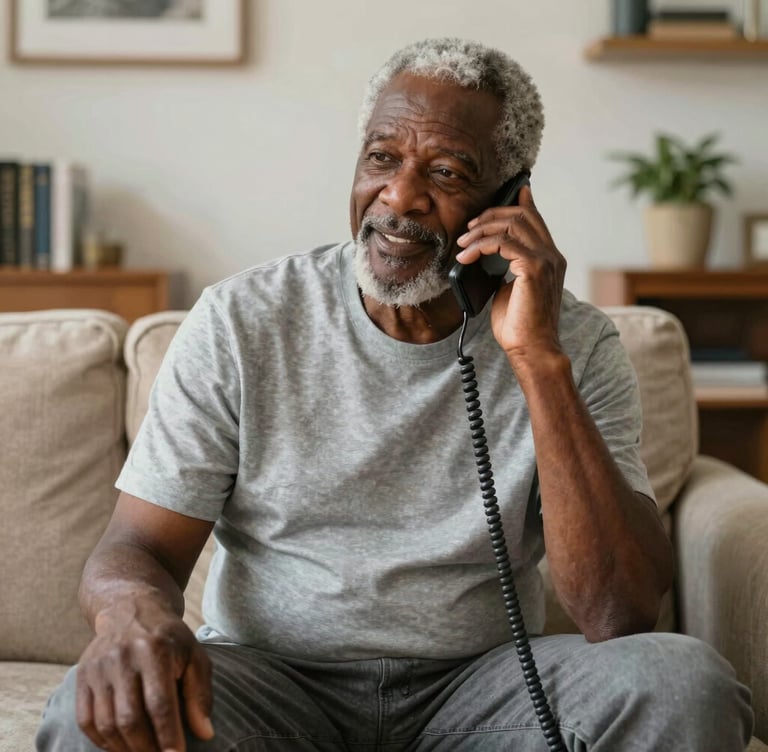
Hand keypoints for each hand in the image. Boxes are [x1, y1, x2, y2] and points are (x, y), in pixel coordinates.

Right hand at [75, 598, 213, 751]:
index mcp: (155, 649)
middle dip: (146, 749)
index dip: (168, 735)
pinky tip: (120, 746)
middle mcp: (122, 657)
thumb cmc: (170, 638)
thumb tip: (205, 733)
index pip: (160, 703)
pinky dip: (102, 741)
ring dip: (125, 749)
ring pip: (106, 723)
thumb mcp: (194, 656)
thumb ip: (200, 694)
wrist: (131, 610)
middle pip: (130, 718)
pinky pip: (86, 720)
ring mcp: (98, 667)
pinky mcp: (82, 676)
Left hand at [456, 185, 565, 365]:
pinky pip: (504, 243)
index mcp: (549, 259)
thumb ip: (504, 267)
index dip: (520, 202)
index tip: (506, 191)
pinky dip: (481, 246)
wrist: (531, 349)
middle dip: (490, 216)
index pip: (535, 220)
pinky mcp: (534, 269)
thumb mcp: (508, 288)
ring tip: (463, 244)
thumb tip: (484, 253)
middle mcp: (551, 256)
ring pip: (511, 225)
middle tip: (468, 229)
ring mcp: (545, 261)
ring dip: (481, 230)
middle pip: (521, 215)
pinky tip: (466, 257)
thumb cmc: (519, 325)